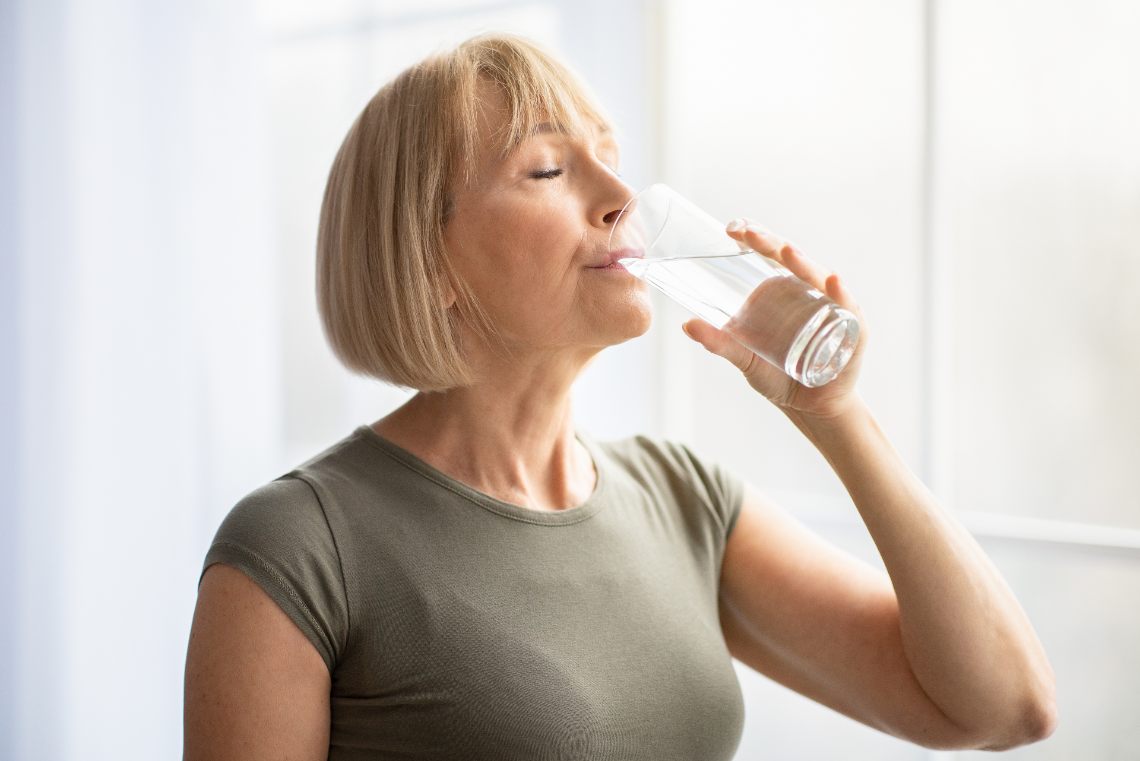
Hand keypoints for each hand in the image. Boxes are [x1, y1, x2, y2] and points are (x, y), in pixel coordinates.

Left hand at [681, 219, 867, 420]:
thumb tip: (687, 325)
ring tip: (787, 252)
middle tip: (749, 234)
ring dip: (804, 264)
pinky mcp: (851, 330)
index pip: (769, 256)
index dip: (754, 239)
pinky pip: (847, 309)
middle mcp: (808, 293)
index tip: (732, 228)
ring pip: (818, 278)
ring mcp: (831, 308)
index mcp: (782, 291)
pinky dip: (841, 295)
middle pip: (792, 260)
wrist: (807, 408)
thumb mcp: (743, 358)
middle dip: (772, 244)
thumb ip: (719, 342)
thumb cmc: (777, 376)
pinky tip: (832, 283)